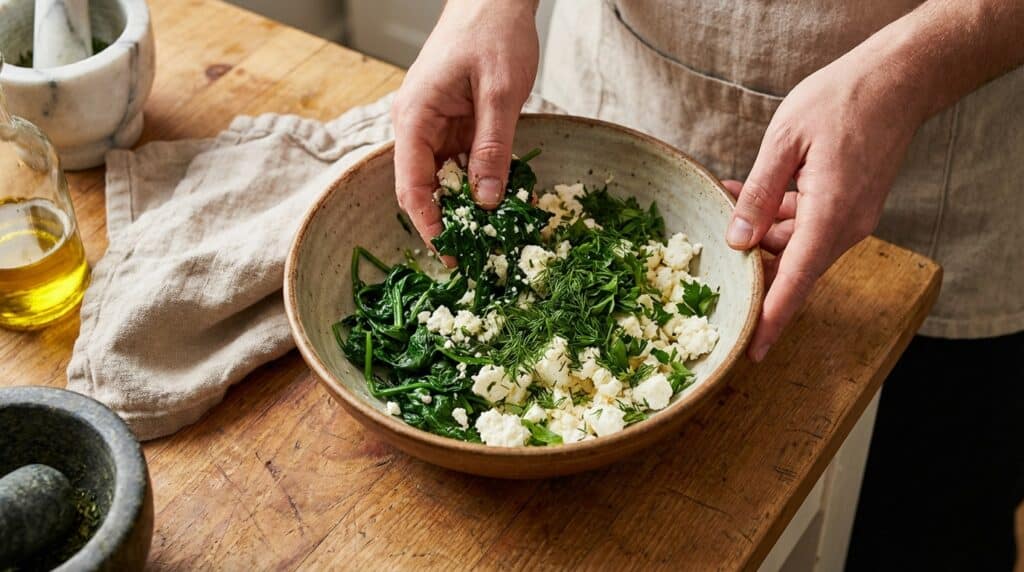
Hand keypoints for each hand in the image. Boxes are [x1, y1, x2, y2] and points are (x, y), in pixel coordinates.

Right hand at [392, 0, 538, 252]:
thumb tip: (488, 202)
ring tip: (499, 234)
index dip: (430, 225)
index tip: (451, 257)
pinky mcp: (456, 124)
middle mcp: (418, 127)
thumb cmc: (492, 33)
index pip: (411, 186)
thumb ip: (493, 149)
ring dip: (471, 206)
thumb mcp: (500, 94)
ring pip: (448, 179)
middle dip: (452, 223)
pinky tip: (508, 199)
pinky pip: (466, 162)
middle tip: (481, 256)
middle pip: (427, 189)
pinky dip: (484, 182)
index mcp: (415, 118)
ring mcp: (437, 126)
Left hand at [724, 51, 923, 361]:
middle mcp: (846, 226)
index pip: (795, 282)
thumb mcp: (784, 141)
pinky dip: (779, 215)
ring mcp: (852, 217)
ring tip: (726, 198)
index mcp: (830, 215)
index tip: (752, 351)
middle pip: (790, 265)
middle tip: (711, 252)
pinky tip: (749, 192)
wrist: (899, 77)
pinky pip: (808, 224)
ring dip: (760, 231)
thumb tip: (737, 241)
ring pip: (796, 244)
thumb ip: (758, 194)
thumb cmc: (840, 100)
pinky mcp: (851, 205)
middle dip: (750, 261)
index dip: (771, 319)